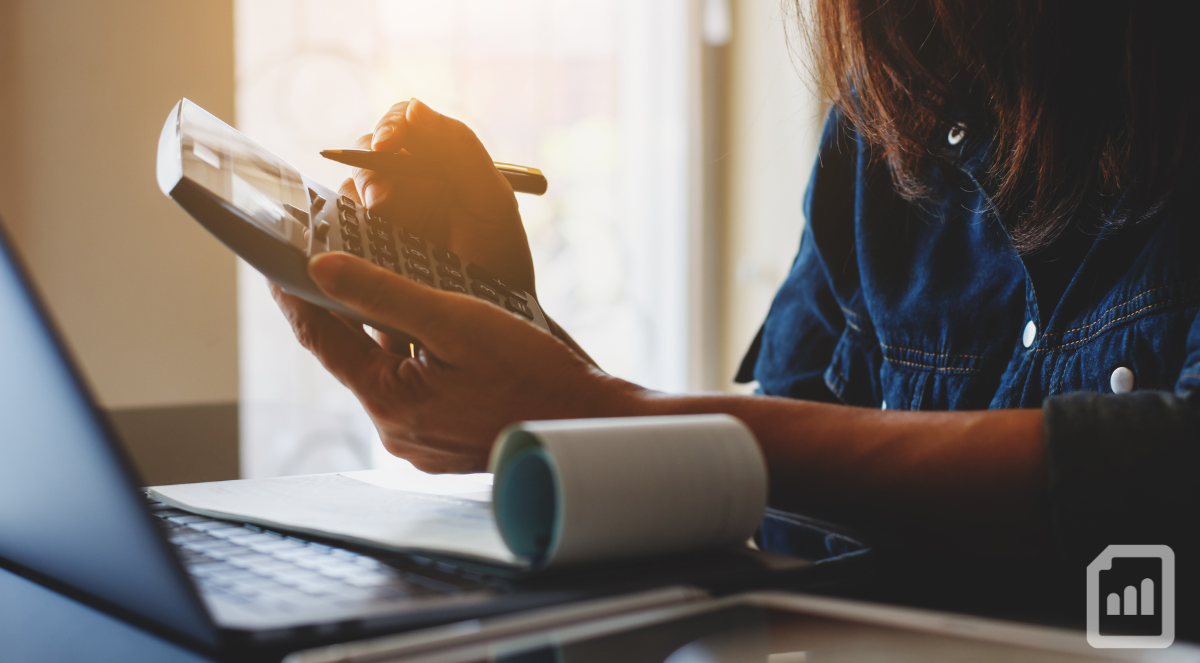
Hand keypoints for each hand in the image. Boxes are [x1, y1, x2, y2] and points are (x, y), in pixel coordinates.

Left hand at [271, 252, 645, 472]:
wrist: (587, 426)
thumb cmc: (533, 375)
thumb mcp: (456, 321)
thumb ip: (385, 294)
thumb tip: (322, 269)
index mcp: (390, 402)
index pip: (320, 339)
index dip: (294, 294)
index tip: (276, 260)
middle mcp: (397, 430)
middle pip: (351, 355)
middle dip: (339, 307)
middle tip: (327, 257)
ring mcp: (421, 441)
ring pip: (384, 370)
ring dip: (379, 329)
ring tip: (381, 281)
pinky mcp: (444, 442)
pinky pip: (414, 388)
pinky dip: (411, 354)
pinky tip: (428, 327)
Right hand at [350, 99, 535, 296]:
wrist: (497, 322)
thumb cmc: (501, 259)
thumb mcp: (491, 202)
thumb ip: (460, 150)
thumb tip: (415, 108)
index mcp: (436, 162)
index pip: (402, 124)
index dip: (390, 125)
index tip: (388, 143)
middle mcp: (404, 183)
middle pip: (365, 154)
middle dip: (369, 167)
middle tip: (382, 195)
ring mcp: (381, 218)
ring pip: (349, 191)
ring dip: (357, 198)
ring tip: (378, 216)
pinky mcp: (364, 252)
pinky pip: (341, 233)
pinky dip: (343, 231)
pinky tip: (357, 242)